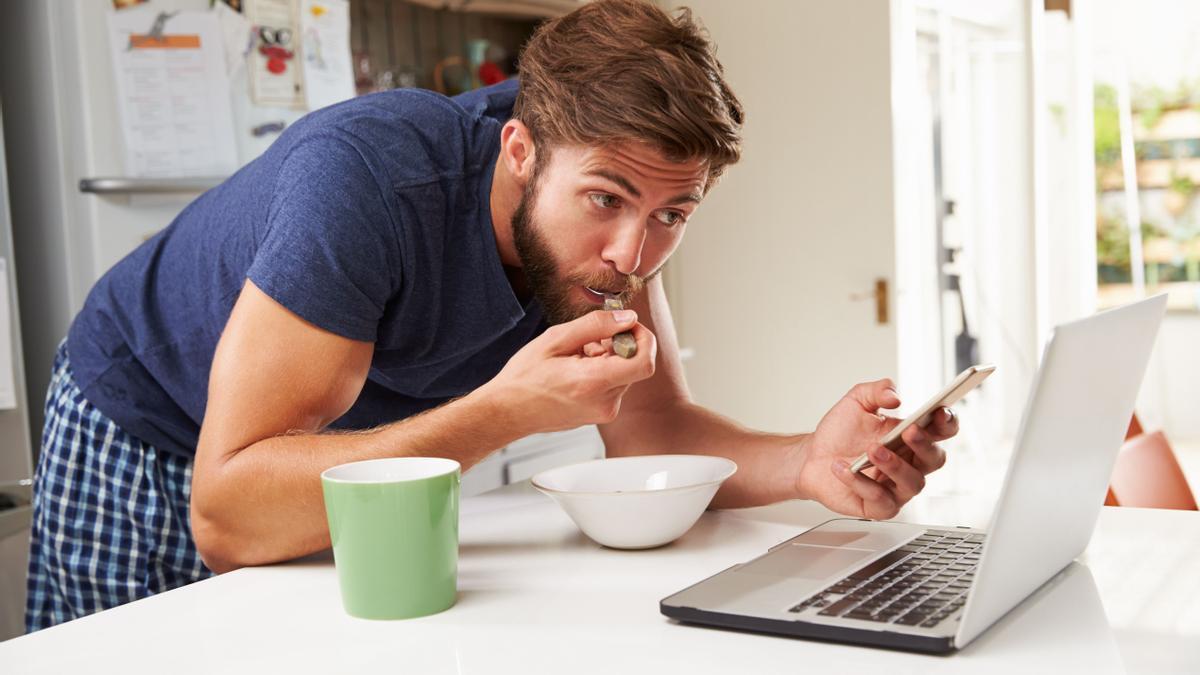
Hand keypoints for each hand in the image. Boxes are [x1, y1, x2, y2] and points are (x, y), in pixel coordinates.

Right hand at [480, 309, 657, 434]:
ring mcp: (604, 412)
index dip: (642, 338)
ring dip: (608, 358)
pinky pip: (614, 385)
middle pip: (634, 364)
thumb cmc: (525, 377)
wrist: (508, 411)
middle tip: (586, 342)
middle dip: (617, 345)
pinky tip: (576, 370)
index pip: (645, 361)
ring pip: (624, 373)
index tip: (626, 326)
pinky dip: (602, 371)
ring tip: (576, 357)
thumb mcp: (556, 339)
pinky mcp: (601, 414)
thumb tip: (628, 318)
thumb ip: (596, 325)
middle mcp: (605, 402)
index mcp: (594, 382)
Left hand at [793, 379, 958, 519]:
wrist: (813, 456)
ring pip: (912, 483)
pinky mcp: (879, 507)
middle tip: (908, 431)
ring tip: (872, 450)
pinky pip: (880, 500)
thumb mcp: (857, 401)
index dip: (948, 422)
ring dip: (895, 466)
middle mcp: (910, 463)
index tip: (940, 411)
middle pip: (935, 459)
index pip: (943, 430)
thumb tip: (895, 396)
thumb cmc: (841, 432)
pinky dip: (861, 483)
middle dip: (925, 444)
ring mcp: (897, 487)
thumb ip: (877, 390)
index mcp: (912, 437)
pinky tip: (845, 468)